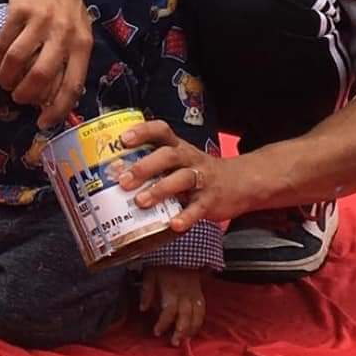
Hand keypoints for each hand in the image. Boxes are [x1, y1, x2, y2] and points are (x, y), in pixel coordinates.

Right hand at [0, 0, 91, 128]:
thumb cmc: (64, 10)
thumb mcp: (77, 34)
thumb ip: (71, 63)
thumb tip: (55, 101)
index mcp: (82, 44)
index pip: (72, 84)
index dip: (57, 108)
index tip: (43, 123)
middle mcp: (64, 33)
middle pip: (40, 75)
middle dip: (25, 94)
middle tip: (18, 97)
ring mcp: (41, 21)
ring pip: (17, 60)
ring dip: (6, 77)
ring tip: (5, 80)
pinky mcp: (19, 11)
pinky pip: (3, 43)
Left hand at [117, 121, 253, 231]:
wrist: (240, 182)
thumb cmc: (197, 171)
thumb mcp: (179, 159)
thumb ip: (154, 162)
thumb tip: (115, 172)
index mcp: (178, 147)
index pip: (161, 130)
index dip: (143, 132)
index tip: (123, 139)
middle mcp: (189, 159)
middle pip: (168, 156)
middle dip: (144, 167)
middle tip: (123, 180)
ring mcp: (202, 179)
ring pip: (182, 179)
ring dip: (160, 190)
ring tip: (141, 202)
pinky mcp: (210, 201)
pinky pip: (198, 208)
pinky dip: (185, 217)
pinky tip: (172, 224)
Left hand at [140, 266, 205, 345]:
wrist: (181, 249)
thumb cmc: (163, 261)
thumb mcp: (150, 272)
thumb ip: (146, 291)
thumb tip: (142, 309)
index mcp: (171, 289)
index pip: (168, 311)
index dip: (163, 323)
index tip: (156, 332)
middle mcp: (184, 293)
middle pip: (185, 317)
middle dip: (180, 332)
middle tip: (174, 343)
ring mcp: (194, 294)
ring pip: (197, 316)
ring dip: (191, 330)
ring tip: (185, 340)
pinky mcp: (200, 293)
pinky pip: (203, 310)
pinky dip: (199, 321)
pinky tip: (194, 328)